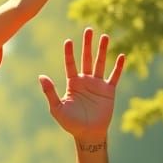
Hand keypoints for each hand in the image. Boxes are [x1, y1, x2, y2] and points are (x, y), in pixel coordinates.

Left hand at [38, 28, 125, 146]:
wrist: (87, 133)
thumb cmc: (70, 122)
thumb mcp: (57, 107)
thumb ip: (50, 92)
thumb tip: (41, 76)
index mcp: (72, 84)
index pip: (70, 64)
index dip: (69, 53)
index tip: (68, 41)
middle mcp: (85, 81)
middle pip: (86, 58)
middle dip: (87, 45)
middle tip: (89, 30)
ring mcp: (97, 85)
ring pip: (100, 63)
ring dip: (102, 50)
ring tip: (105, 36)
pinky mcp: (109, 91)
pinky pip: (114, 76)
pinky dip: (118, 67)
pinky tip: (122, 56)